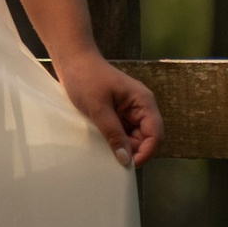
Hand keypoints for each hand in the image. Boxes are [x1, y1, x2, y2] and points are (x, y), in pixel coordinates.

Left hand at [57, 50, 161, 169]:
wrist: (72, 61)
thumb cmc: (86, 78)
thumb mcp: (98, 107)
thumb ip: (113, 133)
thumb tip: (125, 159)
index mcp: (143, 101)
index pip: (155, 134)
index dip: (146, 152)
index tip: (127, 165)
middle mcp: (141, 107)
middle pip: (146, 139)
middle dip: (133, 151)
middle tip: (112, 160)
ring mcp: (130, 111)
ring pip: (134, 139)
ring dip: (123, 147)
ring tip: (105, 150)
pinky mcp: (119, 114)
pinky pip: (123, 134)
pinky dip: (115, 141)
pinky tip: (102, 143)